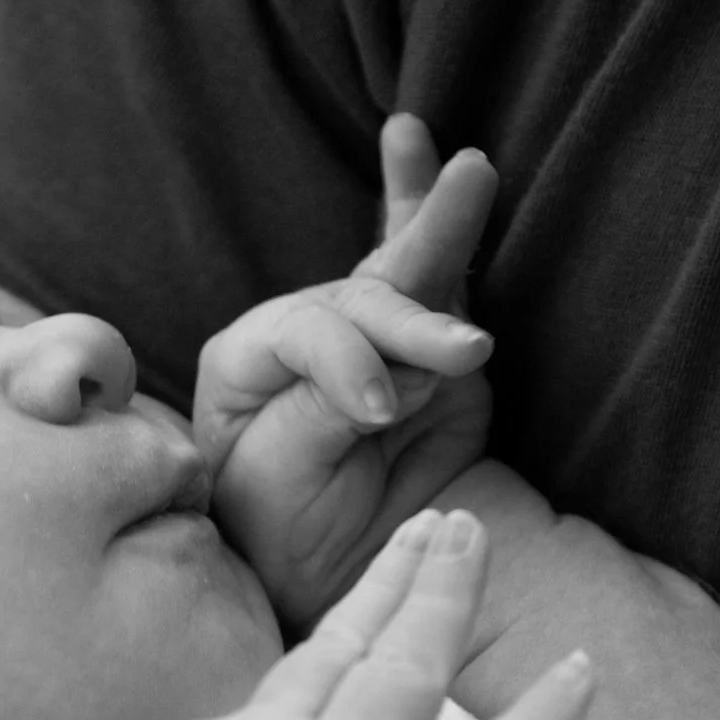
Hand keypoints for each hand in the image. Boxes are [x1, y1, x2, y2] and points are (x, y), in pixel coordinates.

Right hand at [70, 505, 589, 719]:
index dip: (318, 663)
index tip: (347, 633)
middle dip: (388, 585)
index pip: (276, 707)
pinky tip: (583, 671)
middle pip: (340, 650)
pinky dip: (542, 718)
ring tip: (472, 537)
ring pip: (406, 670)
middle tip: (428, 528)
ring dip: (443, 599)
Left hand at [198, 114, 500, 624]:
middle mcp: (305, 336)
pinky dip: (424, 209)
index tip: (378, 414)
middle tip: (465, 354)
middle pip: (359, 300)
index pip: (300, 334)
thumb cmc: (283, 539)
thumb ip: (316, 416)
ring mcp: (372, 337)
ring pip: (405, 271)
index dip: (344, 364)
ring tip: (473, 171)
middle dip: (412, 321)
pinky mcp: (432, 352)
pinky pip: (435, 274)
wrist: (342, 581)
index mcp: (245, 363)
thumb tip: (397, 369)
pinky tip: (408, 138)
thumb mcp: (276, 487)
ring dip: (436, 222)